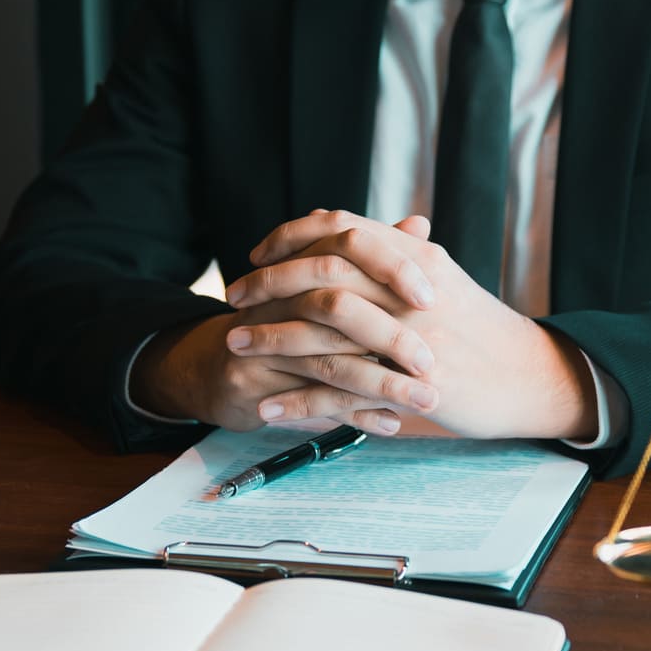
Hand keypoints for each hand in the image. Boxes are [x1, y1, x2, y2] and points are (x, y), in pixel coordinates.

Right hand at [130, 213, 443, 432]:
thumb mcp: (323, 287)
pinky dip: (355, 416)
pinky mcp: (250, 383)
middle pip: (337, 308)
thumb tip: (420, 224)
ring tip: (426, 401)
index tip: (433, 297)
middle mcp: (277, 297)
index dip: (390, 269)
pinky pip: (309, 402)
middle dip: (390, 338)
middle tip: (432, 363)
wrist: (217, 369)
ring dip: (382, 385)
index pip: (346, 248)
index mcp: (299, 266)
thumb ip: (372, 258)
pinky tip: (390, 425)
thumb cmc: (285, 325)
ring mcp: (260, 342)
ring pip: (328, 362)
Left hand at [228, 212, 595, 440]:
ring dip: (271, 338)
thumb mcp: (441, 281)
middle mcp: (409, 290)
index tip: (258, 253)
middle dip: (268, 284)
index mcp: (414, 258)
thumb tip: (360, 229)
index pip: (340, 229)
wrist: (530, 376)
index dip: (291, 236)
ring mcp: (410, 338)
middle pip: (321, 272)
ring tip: (233, 346)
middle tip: (234, 297)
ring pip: (323, 331)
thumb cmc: (481, 330)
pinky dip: (298, 398)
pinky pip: (341, 391)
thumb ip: (398, 256)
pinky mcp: (410, 385)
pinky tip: (268, 405)